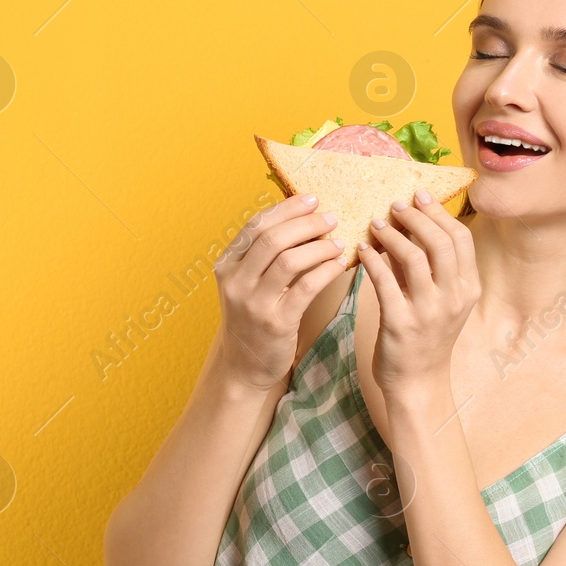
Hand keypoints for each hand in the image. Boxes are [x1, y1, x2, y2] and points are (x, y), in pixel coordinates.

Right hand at [213, 194, 348, 390]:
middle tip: (330, 217)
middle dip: (305, 223)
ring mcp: (254, 303)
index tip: (311, 199)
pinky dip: (326, 271)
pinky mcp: (276, 322)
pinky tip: (339, 264)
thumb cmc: (252, 318)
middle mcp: (236, 282)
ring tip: (337, 241)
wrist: (244, 366)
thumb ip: (263, 255)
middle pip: (272, 239)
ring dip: (318, 246)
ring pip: (289, 261)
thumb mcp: (246, 283)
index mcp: (227, 265)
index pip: (255, 226)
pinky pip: (306, 287)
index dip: (285, 209)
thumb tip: (300, 218)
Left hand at [355, 189, 479, 396]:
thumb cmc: (427, 337)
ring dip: (393, 235)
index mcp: (468, 288)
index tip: (419, 196)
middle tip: (395, 205)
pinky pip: (384, 281)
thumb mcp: (440, 301)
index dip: (439, 213)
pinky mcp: (400, 323)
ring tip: (376, 223)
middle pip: (440, 242)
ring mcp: (429, 312)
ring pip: (414, 258)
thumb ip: (428, 267)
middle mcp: (454, 298)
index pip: (460, 238)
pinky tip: (361, 250)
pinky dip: (372, 260)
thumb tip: (408, 225)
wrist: (418, 383)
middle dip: (417, 217)